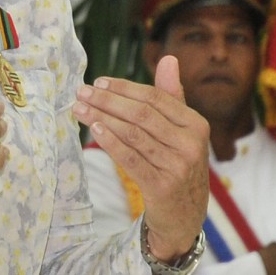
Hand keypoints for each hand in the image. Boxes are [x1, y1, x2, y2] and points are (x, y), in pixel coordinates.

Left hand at [73, 54, 208, 261]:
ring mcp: (178, 166)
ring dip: (102, 118)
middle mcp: (190, 144)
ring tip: (80, 109)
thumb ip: (172, 96)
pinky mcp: (161, 186)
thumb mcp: (182, 131)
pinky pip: (130, 158)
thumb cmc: (178, 165)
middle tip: (82, 92)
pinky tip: (94, 130)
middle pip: (142, 114)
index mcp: (196, 124)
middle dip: (108, 100)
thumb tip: (169, 58)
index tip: (98, 82)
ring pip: (133, 134)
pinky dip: (111, 142)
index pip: (155, 98)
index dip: (124, 87)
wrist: (184, 217)